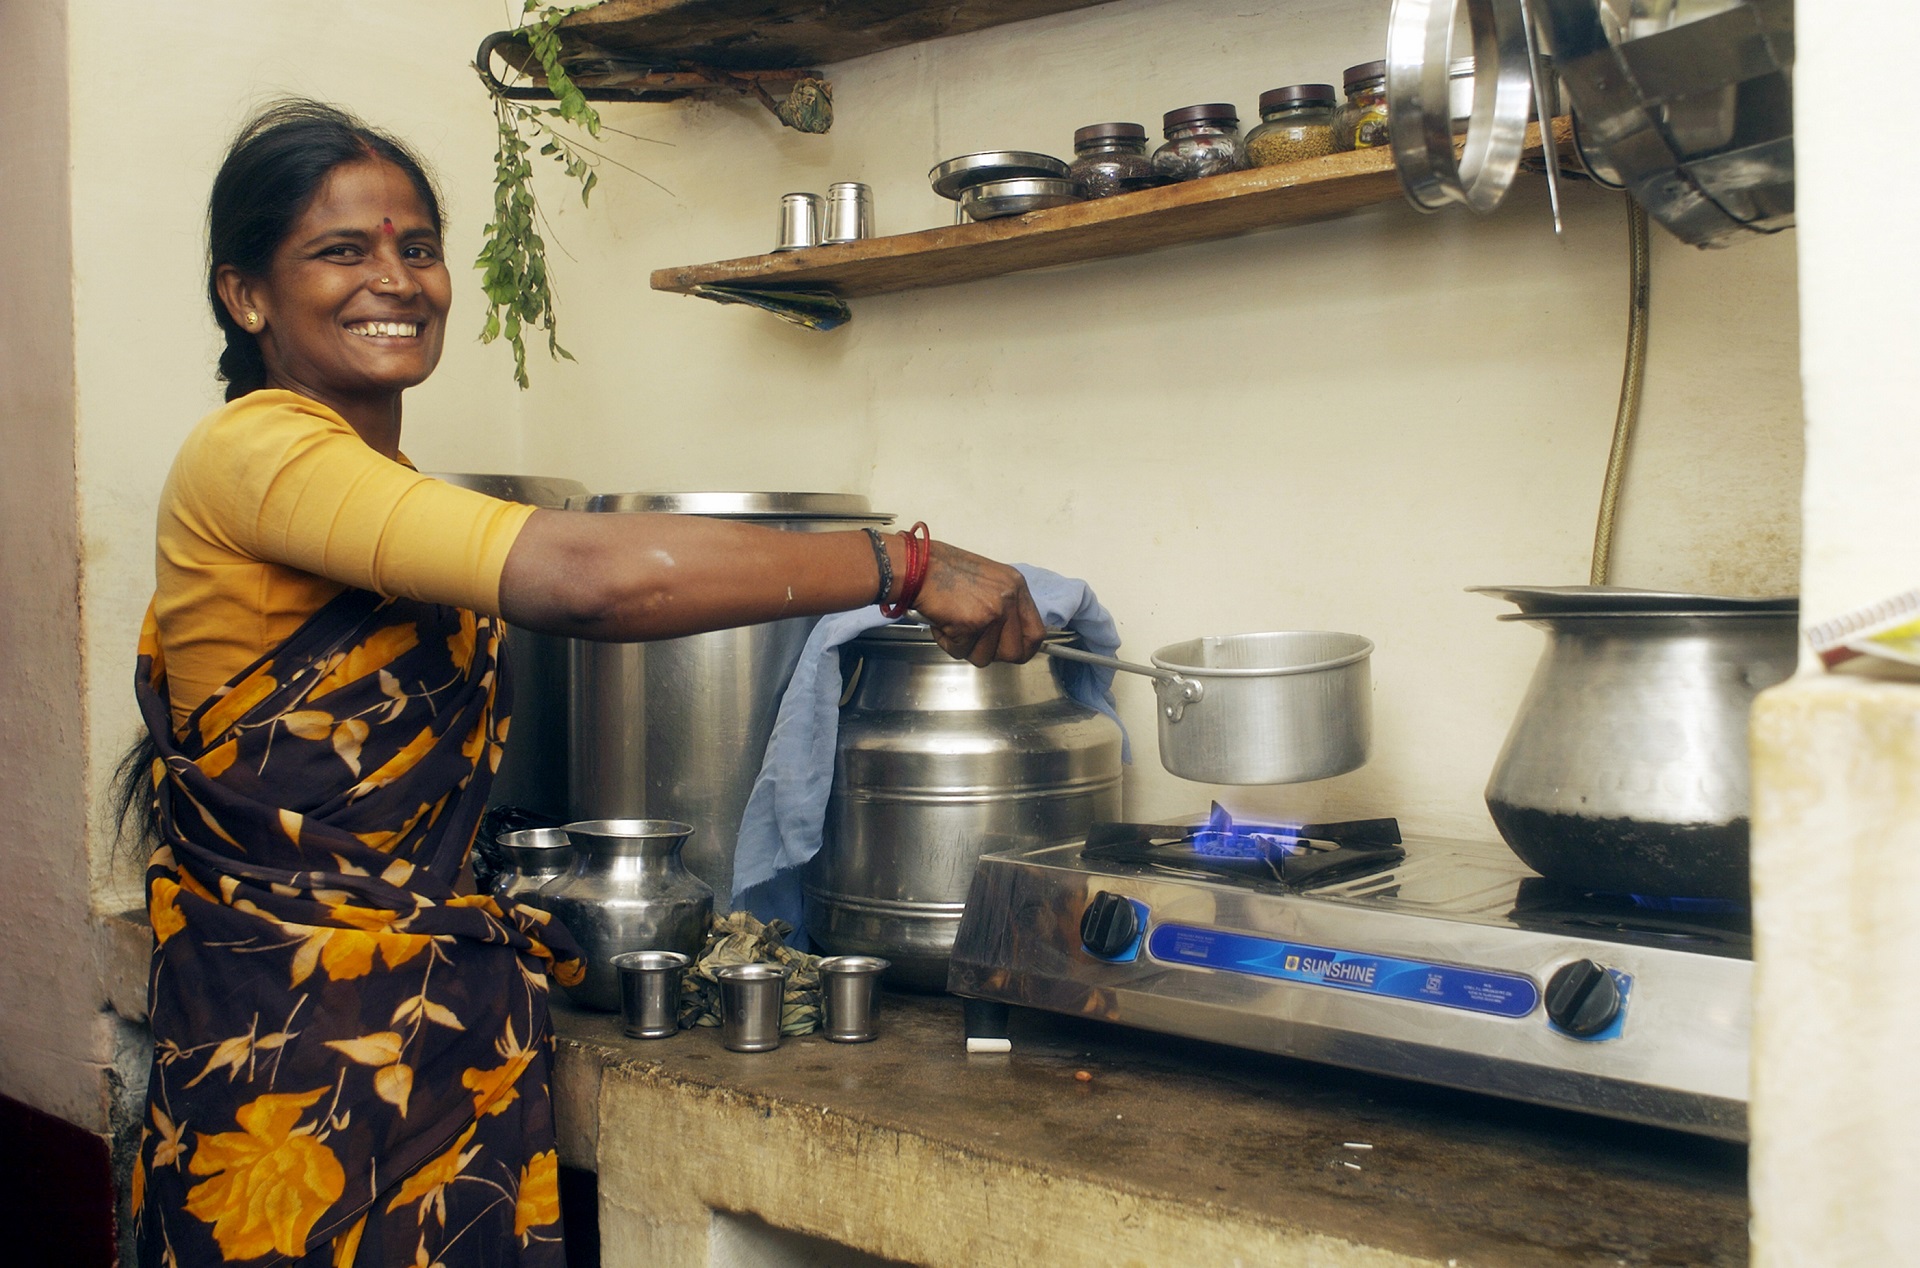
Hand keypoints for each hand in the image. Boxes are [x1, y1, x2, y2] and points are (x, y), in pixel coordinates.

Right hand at [912, 541, 1046, 665]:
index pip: (1036, 633)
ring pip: (986, 657)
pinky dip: (948, 643)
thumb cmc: (945, 570)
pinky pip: (962, 652)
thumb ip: (1004, 605)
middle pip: (1015, 653)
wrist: (919, 566)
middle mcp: (1009, 599)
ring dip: (966, 648)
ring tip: (954, 626)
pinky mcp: (970, 624)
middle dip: (992, 654)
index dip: (1024, 649)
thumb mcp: (989, 580)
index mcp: (1016, 587)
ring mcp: (992, 612)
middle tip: (974, 641)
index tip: (1011, 652)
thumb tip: (1008, 635)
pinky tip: (943, 624)